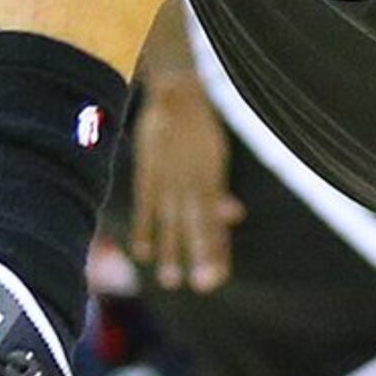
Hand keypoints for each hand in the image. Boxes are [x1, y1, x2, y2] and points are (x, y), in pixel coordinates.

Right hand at [127, 90, 241, 292]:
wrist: (177, 90)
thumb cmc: (199, 126)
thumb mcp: (216, 155)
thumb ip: (220, 188)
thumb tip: (234, 215)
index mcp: (211, 177)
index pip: (215, 221)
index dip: (216, 249)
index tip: (218, 277)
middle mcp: (191, 180)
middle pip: (195, 224)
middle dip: (199, 255)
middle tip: (201, 286)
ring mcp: (168, 176)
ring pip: (170, 218)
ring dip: (170, 249)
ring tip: (169, 280)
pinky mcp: (147, 170)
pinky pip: (145, 203)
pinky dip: (143, 227)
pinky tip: (142, 252)